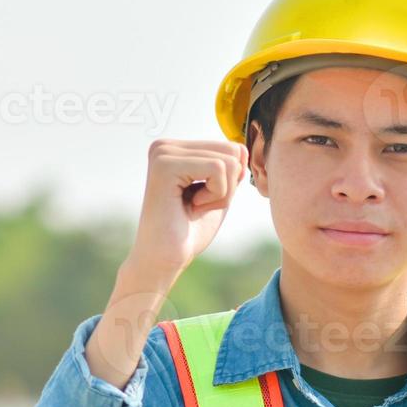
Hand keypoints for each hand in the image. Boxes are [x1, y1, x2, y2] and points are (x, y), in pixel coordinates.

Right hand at [125, 138, 248, 281]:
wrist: (164, 261)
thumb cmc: (189, 232)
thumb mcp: (219, 195)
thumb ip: (231, 171)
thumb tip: (243, 149)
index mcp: (176, 150)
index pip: (232, 148)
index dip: (231, 182)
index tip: (202, 201)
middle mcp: (166, 146)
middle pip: (233, 151)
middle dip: (228, 186)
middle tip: (199, 206)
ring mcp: (163, 152)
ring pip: (229, 161)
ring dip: (221, 194)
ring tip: (194, 207)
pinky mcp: (165, 164)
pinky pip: (218, 169)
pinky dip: (215, 195)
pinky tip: (191, 206)